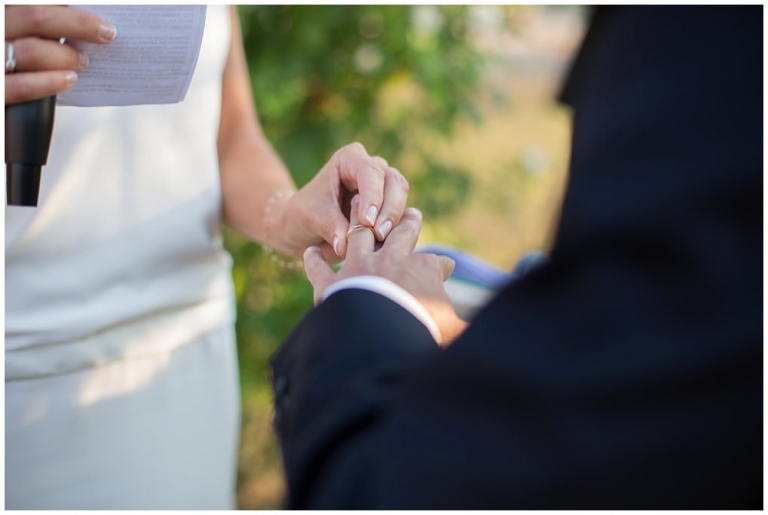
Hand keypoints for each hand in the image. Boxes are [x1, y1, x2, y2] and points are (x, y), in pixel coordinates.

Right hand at [5, 5, 116, 104]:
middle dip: (77, 24)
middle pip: (35, 17)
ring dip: (66, 56)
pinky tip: (68, 79)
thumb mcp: (9, 28)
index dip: (62, 5)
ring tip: (82, 60)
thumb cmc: (2, 57)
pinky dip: (49, 82)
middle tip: (105, 32)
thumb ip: (28, 23)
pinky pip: (19, 87)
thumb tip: (68, 18)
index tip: (85, 5)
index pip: (29, 3)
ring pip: (31, 51)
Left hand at [279, 142, 408, 260]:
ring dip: (394, 221)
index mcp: (349, 159)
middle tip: (378, 234)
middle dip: (389, 209)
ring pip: (401, 198)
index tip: (367, 221)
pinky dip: (395, 232)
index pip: (370, 172)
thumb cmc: (302, 216)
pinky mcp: (388, 209)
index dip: (372, 196)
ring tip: (378, 242)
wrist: (301, 230)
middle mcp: (370, 169)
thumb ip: (330, 226)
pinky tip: (383, 246)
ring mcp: (382, 188)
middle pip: (394, 182)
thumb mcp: (309, 218)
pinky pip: (401, 218)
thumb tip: (345, 246)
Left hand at [303, 195, 467, 344]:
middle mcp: (390, 261)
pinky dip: (314, 261)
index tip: (447, 267)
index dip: (442, 266)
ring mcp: (357, 269)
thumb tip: (488, 344)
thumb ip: (466, 331)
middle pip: (401, 234)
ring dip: (360, 222)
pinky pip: (319, 269)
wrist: (374, 342)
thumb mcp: (452, 331)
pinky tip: (309, 253)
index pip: (436, 264)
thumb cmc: (418, 334)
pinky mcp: (330, 286)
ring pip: (360, 237)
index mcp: (422, 271)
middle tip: (412, 213)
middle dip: (407, 224)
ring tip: (361, 210)